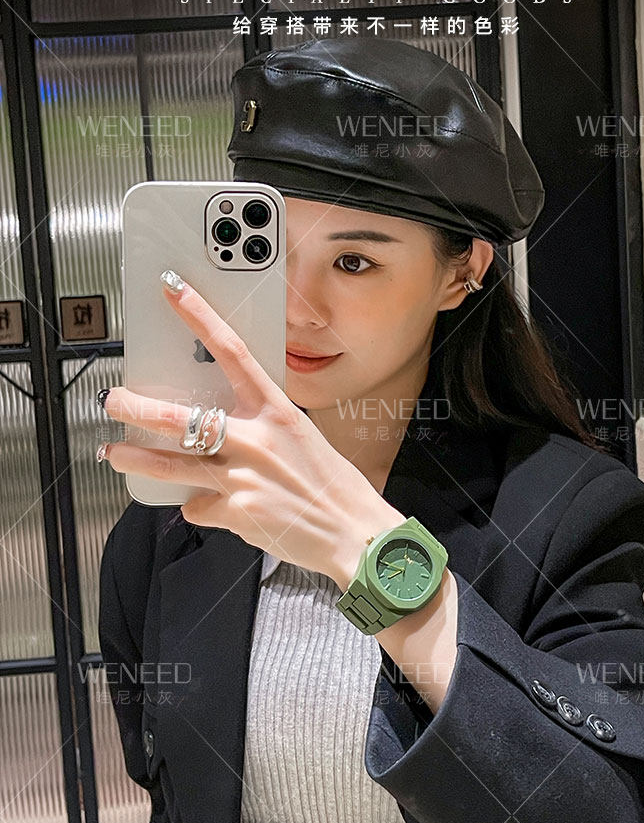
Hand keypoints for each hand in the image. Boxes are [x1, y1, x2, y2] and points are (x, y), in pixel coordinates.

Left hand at [99, 270, 405, 588]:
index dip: (198, 316)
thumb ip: (259, 426)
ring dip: (133, 457)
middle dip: (136, 406)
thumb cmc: (332, 484)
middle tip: (115, 400)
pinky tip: (213, 506)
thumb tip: (219, 424)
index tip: (174, 291)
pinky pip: (197, 506)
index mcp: (276, 411)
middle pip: (178, 416)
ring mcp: (241, 476)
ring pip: (169, 464)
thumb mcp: (300, 436)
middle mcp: (254, 439)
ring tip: (113, 452)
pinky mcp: (234, 512)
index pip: (231, 350)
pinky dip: (199, 506)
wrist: (352, 531)